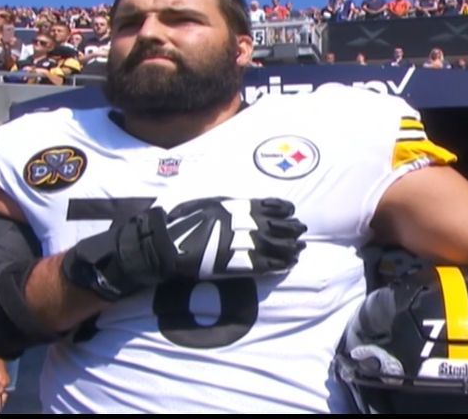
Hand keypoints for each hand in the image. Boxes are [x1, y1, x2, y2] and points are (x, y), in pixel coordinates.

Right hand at [63, 198, 306, 300]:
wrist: (165, 245)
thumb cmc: (179, 222)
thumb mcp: (204, 203)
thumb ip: (224, 205)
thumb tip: (238, 207)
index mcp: (233, 206)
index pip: (265, 205)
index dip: (281, 209)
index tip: (292, 211)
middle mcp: (240, 222)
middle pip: (275, 225)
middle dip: (291, 228)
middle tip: (303, 231)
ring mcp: (239, 243)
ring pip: (274, 245)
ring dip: (290, 247)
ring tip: (301, 249)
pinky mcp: (234, 264)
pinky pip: (263, 265)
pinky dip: (278, 264)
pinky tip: (287, 265)